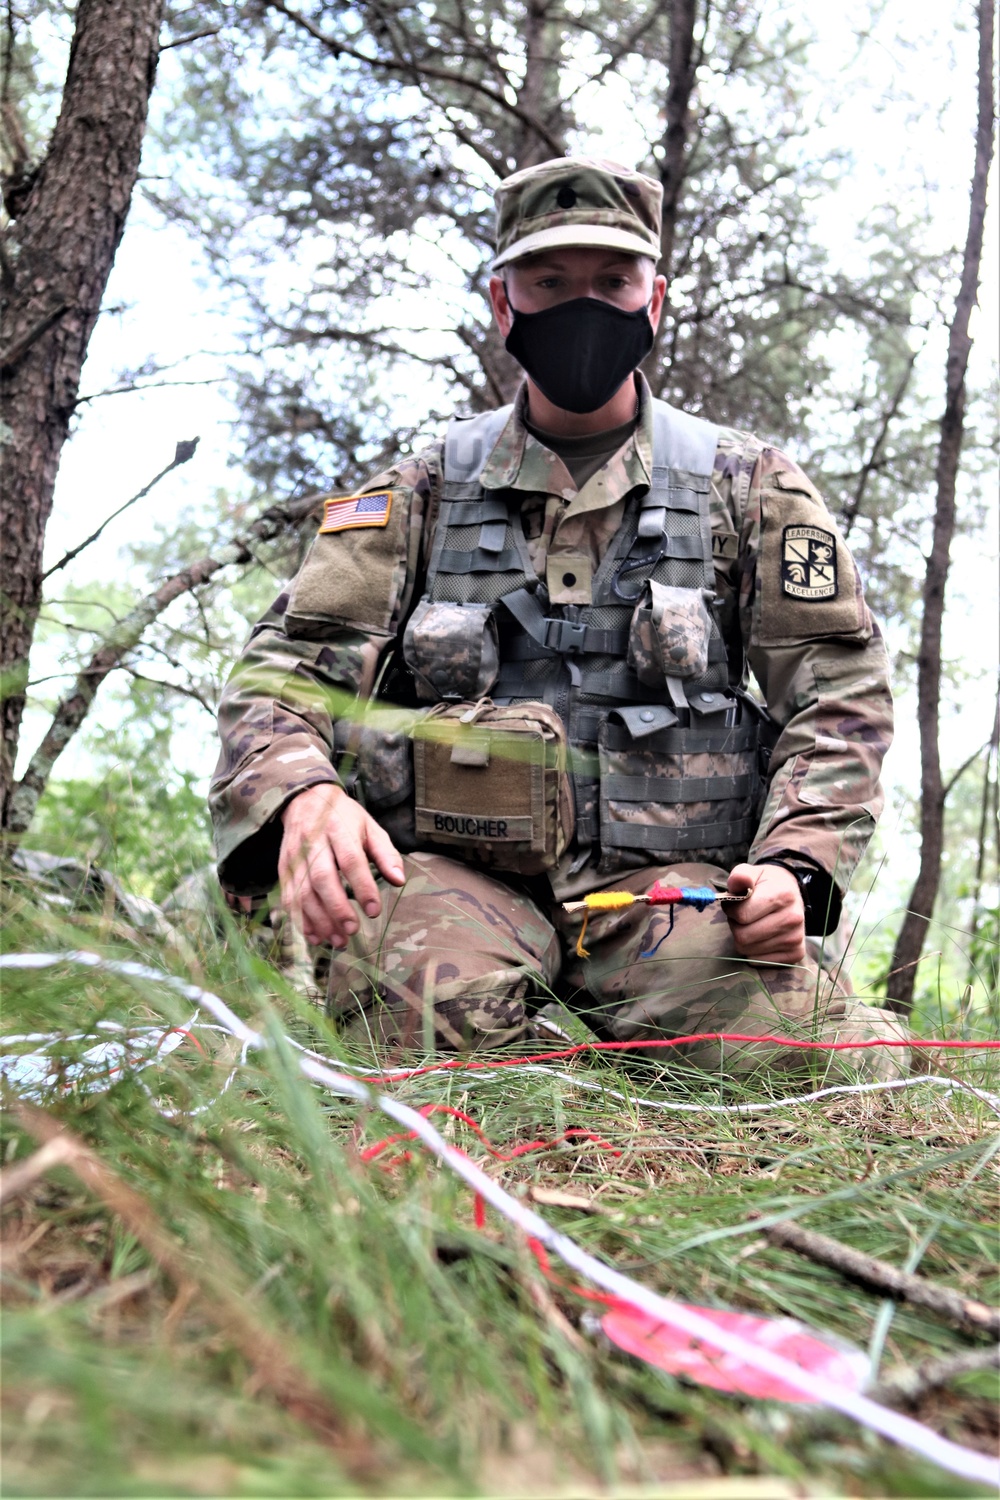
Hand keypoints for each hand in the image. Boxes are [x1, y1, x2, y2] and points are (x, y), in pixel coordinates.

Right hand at [278, 784, 404, 947]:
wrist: (305, 800)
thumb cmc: (344, 817)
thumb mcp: (370, 827)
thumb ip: (385, 853)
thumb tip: (399, 880)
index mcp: (339, 829)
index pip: (351, 860)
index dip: (362, 886)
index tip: (374, 910)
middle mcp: (313, 843)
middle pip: (322, 878)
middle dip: (336, 908)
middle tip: (352, 931)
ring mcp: (294, 856)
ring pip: (302, 892)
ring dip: (319, 920)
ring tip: (337, 940)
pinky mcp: (283, 868)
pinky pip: (288, 897)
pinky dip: (300, 920)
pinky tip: (315, 936)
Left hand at [725, 863, 805, 964]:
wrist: (791, 893)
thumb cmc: (766, 884)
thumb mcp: (751, 872)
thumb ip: (740, 876)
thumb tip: (737, 883)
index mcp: (783, 895)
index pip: (742, 915)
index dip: (732, 910)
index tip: (735, 904)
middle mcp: (793, 918)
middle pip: (743, 937)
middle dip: (736, 926)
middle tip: (743, 917)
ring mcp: (796, 938)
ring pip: (748, 951)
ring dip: (744, 939)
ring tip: (753, 924)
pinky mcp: (796, 954)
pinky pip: (758, 961)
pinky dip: (754, 951)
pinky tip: (761, 937)